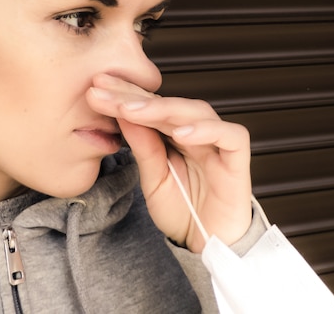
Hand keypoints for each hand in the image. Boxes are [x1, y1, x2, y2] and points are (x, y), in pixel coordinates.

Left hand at [86, 73, 251, 252]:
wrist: (208, 246)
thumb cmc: (183, 211)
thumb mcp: (153, 179)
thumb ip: (143, 148)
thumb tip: (123, 114)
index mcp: (174, 135)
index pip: (150, 107)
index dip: (125, 95)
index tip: (96, 88)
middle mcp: (196, 134)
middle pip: (169, 104)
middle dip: (135, 96)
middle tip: (105, 90)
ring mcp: (217, 145)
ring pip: (197, 112)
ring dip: (163, 109)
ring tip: (132, 110)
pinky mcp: (237, 161)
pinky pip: (230, 136)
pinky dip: (206, 131)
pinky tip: (180, 133)